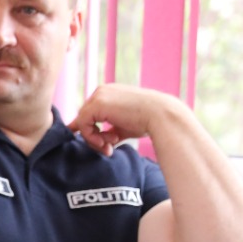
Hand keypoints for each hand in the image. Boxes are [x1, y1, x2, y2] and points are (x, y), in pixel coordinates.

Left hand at [65, 84, 182, 156]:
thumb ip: (107, 131)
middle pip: (84, 118)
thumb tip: (97, 143)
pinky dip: (91, 137)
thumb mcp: (122, 126)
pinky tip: (106, 143)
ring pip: (81, 122)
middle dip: (93, 137)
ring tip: (110, 146)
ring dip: (93, 139)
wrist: (161, 115)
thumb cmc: (146, 122)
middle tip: (108, 149)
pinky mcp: (97, 104)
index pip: (89, 113)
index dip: (90, 131)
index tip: (102, 146)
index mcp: (108, 94)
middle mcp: (101, 92)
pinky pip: (82, 124)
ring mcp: (98, 96)